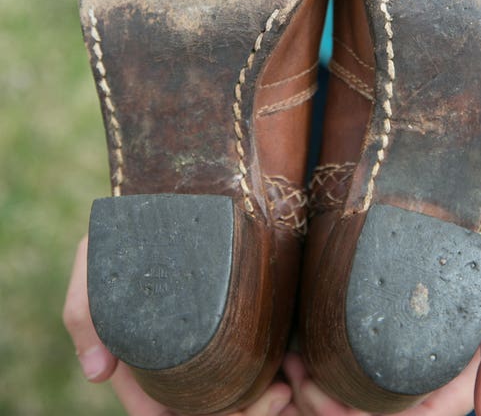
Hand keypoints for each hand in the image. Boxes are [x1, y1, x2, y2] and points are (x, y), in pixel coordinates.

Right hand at [63, 235, 294, 415]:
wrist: (162, 190)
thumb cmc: (123, 229)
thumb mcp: (93, 262)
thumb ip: (84, 312)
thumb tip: (96, 375)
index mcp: (141, 354)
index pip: (155, 404)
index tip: (216, 415)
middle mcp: (176, 353)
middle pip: (202, 403)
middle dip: (238, 412)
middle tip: (274, 399)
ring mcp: (207, 337)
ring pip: (232, 390)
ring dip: (259, 402)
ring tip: (286, 390)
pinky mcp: (234, 315)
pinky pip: (256, 360)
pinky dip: (275, 374)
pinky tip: (295, 371)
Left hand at [283, 255, 480, 415]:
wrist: (458, 216)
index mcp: (447, 385)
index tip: (337, 408)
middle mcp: (414, 377)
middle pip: (368, 414)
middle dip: (331, 409)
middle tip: (301, 382)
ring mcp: (384, 357)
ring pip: (344, 397)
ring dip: (313, 393)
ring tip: (291, 368)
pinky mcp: (361, 331)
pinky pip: (330, 365)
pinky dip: (307, 370)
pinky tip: (291, 357)